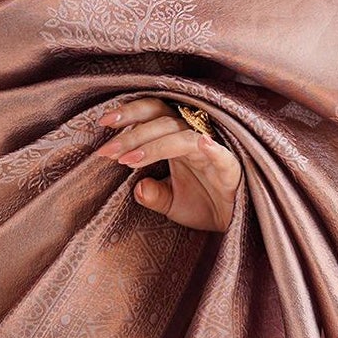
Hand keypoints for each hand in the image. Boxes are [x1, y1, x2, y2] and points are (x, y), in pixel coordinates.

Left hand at [97, 97, 242, 232]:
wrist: (235, 223)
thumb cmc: (206, 205)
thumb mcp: (171, 204)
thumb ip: (153, 195)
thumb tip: (137, 188)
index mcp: (176, 140)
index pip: (152, 114)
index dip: (129, 114)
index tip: (102, 123)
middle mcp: (192, 138)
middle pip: (162, 118)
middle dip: (132, 130)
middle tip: (106, 149)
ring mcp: (212, 151)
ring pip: (181, 135)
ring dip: (152, 145)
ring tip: (127, 160)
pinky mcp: (230, 167)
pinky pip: (220, 153)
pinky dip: (211, 148)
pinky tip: (200, 146)